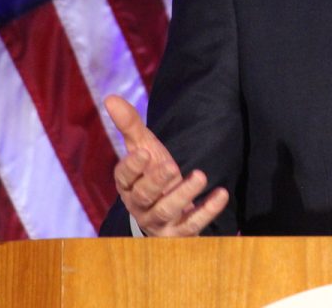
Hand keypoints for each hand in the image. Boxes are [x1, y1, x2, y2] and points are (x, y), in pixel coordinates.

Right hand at [105, 95, 229, 236]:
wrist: (165, 213)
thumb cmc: (152, 173)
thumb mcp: (143, 148)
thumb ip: (130, 125)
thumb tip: (110, 97)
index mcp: (128, 185)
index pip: (124, 177)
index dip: (132, 166)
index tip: (144, 153)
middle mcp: (139, 206)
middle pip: (144, 196)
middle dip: (157, 181)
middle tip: (172, 166)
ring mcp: (159, 222)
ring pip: (167, 211)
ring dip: (184, 194)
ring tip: (201, 175)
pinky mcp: (179, 233)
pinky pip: (192, 225)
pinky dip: (207, 211)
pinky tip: (221, 194)